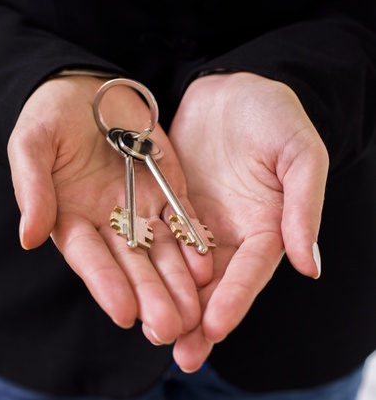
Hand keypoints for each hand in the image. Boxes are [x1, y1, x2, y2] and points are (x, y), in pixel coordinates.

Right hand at [8, 76, 212, 343]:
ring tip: (195, 316)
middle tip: (167, 329)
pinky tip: (207, 269)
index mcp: (71, 219)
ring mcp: (140, 208)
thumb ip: (32, 188)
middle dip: (149, 296)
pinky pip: (183, 221)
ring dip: (177, 284)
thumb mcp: (32, 144)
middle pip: (131, 265)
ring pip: (162, 252)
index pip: (90, 258)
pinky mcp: (167, 191)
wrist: (84, 90)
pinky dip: (195, 244)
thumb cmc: (49, 116)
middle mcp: (107, 223)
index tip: (124, 313)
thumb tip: (29, 237)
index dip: (106, 285)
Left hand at [168, 72, 328, 370]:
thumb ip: (303, 207)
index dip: (235, 300)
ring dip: (170, 302)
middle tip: (180, 354)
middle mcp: (231, 233)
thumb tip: (308, 266)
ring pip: (183, 271)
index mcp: (266, 226)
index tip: (215, 328)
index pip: (249, 271)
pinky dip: (147, 265)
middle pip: (215, 285)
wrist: (231, 87)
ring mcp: (198, 222)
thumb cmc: (274, 114)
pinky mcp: (169, 206)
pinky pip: (156, 240)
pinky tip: (131, 287)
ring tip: (151, 333)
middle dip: (199, 320)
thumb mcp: (299, 154)